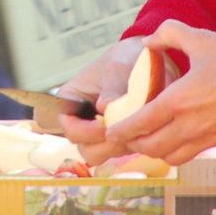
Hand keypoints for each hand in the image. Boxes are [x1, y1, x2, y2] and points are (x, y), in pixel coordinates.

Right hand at [56, 37, 144, 162]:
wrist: (147, 61)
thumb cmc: (125, 59)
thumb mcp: (117, 67)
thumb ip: (112, 87)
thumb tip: (104, 107)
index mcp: (72, 100)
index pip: (68, 126)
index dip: (83, 131)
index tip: (104, 126)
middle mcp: (83, 120)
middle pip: (85, 148)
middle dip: (104, 145)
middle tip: (123, 133)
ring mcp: (100, 132)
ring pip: (102, 154)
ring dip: (118, 147)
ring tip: (135, 131)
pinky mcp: (119, 138)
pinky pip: (121, 152)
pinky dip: (132, 146)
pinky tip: (144, 131)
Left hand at [92, 20, 215, 165]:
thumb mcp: (201, 38)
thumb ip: (169, 34)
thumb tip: (149, 41)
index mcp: (180, 101)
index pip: (141, 123)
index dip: (121, 129)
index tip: (109, 129)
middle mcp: (191, 125)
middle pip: (151, 146)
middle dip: (133, 142)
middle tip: (123, 134)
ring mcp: (208, 137)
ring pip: (171, 156)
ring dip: (154, 150)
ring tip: (145, 138)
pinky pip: (191, 154)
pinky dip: (175, 150)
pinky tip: (173, 136)